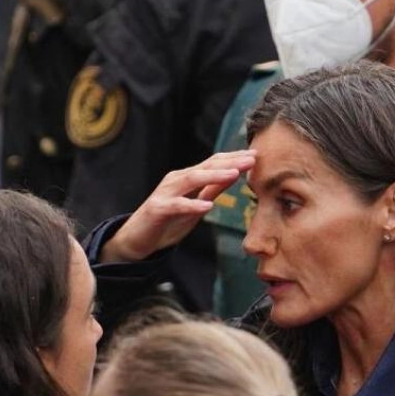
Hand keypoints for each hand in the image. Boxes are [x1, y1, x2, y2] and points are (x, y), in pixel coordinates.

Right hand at [101, 151, 256, 262]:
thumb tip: (235, 174)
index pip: (213, 163)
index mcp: (188, 177)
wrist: (138, 239)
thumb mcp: (197, 203)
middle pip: (206, 167)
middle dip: (230, 162)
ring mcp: (166, 193)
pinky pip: (177, 205)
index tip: (256, 156)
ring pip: (192, 179)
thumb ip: (213, 189)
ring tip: (234, 174)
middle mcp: (177, 180)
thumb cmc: (169, 220)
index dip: (234, 159)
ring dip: (214, 176)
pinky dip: (192, 205)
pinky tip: (207, 206)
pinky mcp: (157, 209)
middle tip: (252, 159)